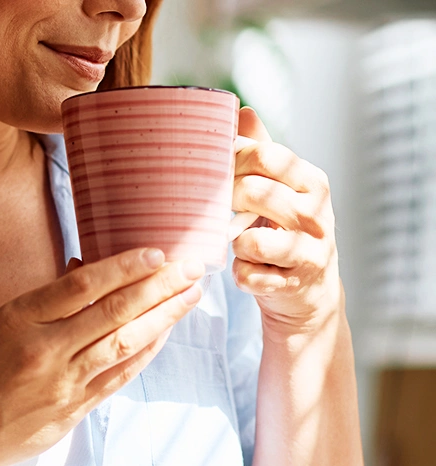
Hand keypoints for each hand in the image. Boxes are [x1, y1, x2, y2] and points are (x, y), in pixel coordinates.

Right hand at [0, 248, 204, 465]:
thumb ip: (42, 303)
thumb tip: (86, 272)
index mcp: (17, 320)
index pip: (82, 285)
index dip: (124, 266)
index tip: (157, 252)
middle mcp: (43, 350)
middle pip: (113, 311)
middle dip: (159, 286)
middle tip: (191, 268)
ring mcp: (61, 384)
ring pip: (123, 343)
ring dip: (163, 317)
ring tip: (190, 296)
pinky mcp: (72, 411)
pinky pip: (118, 376)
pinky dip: (144, 353)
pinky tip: (164, 335)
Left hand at [231, 107, 341, 336]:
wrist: (309, 288)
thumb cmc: (285, 229)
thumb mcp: (281, 188)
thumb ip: (262, 151)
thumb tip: (242, 110)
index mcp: (313, 182)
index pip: (266, 156)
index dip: (232, 161)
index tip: (217, 173)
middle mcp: (317, 214)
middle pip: (255, 193)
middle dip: (227, 202)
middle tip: (221, 210)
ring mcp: (308, 251)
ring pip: (250, 240)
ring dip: (235, 242)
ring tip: (241, 243)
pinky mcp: (292, 283)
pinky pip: (247, 274)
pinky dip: (240, 273)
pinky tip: (249, 270)